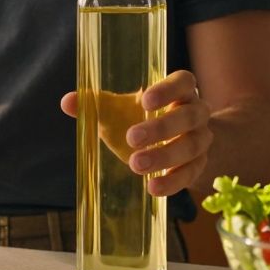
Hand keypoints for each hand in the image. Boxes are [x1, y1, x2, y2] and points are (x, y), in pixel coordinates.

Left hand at [60, 70, 211, 196]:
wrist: (175, 141)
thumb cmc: (142, 117)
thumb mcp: (121, 108)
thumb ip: (97, 103)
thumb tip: (68, 101)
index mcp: (180, 90)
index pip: (184, 82)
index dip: (167, 90)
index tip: (145, 100)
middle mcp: (196, 112)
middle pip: (188, 117)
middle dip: (160, 129)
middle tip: (132, 139)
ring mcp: (201, 139)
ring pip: (191, 146)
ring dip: (164, 157)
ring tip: (136, 165)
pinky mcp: (200, 165)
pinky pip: (191, 173)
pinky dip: (173, 182)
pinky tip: (153, 187)